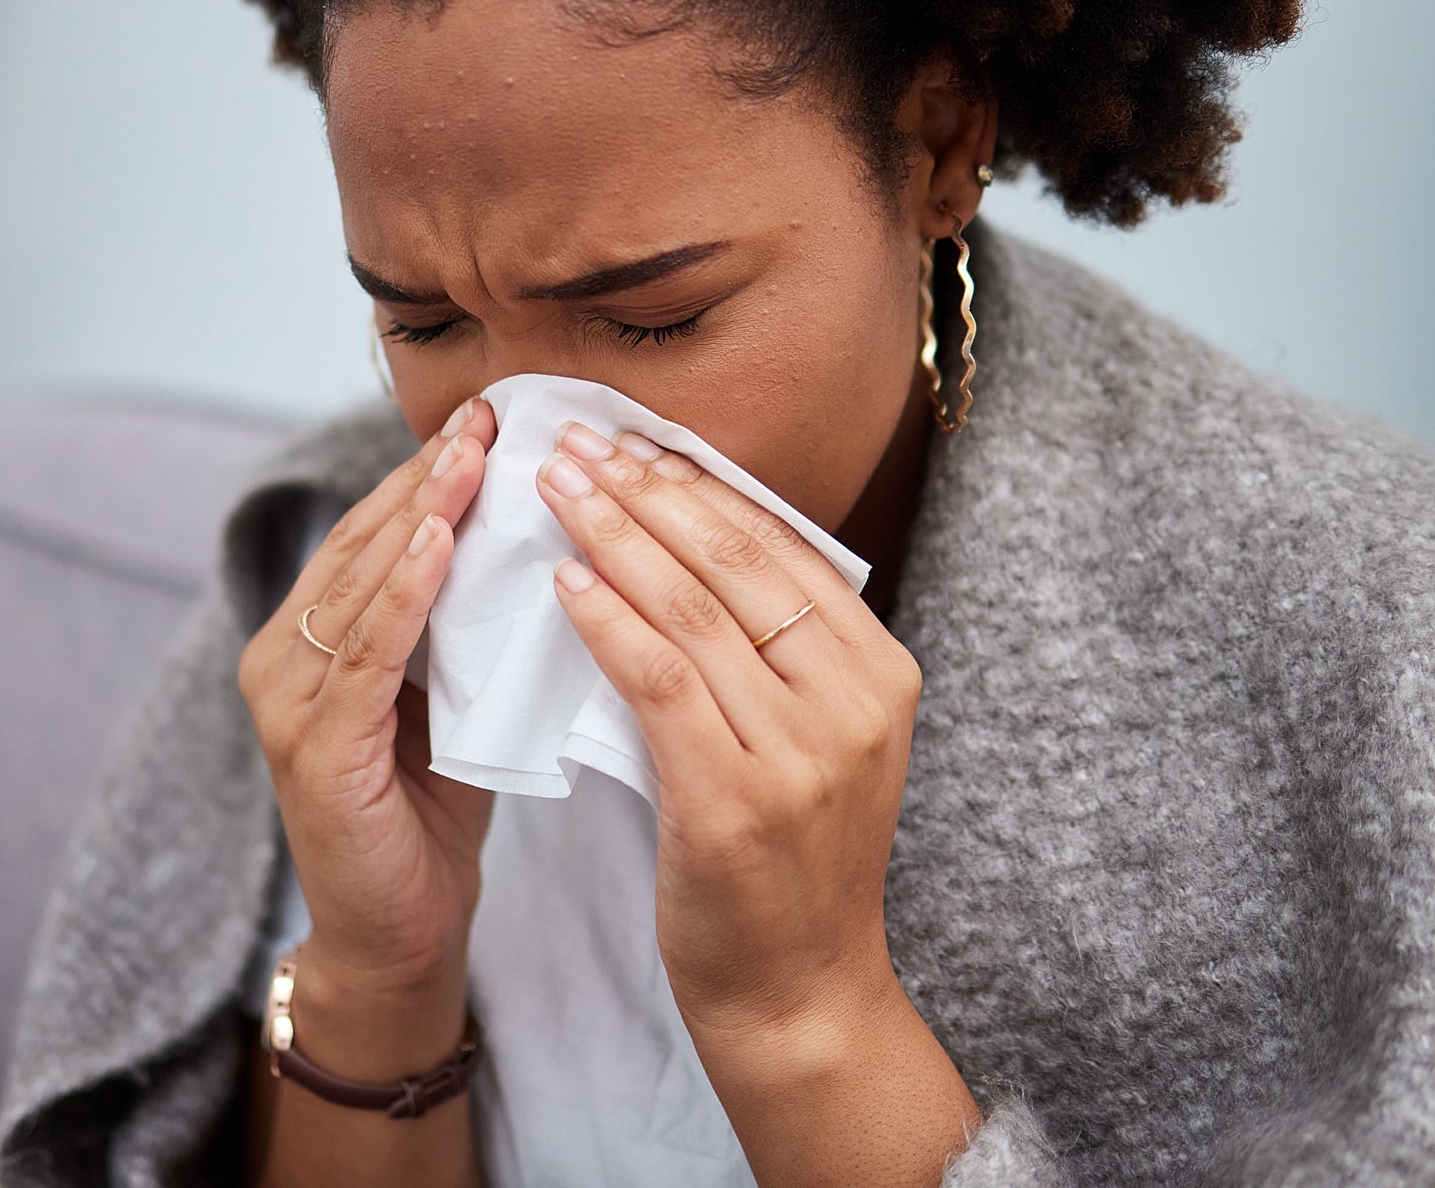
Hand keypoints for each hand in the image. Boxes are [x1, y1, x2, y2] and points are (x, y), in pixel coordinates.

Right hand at [237, 399, 497, 1068]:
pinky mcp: (312, 747)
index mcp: (312, 638)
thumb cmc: (431, 816)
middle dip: (429, 475)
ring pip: (359, 583)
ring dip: (422, 514)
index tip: (493, 417)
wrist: (401, 935)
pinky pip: (362, 654)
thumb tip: (538, 536)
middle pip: (362, 542)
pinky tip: (440, 543)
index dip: (431, 474)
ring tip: (473, 455)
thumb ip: (466, 624)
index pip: (375, 534)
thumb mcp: (453, 697)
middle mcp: (281, 657)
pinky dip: (401, 593)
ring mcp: (287, 700)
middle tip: (491, 413)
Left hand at [538, 422, 976, 1186]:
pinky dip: (607, 619)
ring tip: (553, 487)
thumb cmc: (787, 864)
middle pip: (735, 561)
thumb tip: (687, 538)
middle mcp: (854, 699)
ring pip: (692, 608)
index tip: (633, 440)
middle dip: (645, 489)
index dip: (699, 485)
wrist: (798, 995)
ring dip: (612, 534)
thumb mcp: (811, 740)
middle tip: (575, 440)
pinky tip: (563, 581)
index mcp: (880, 671)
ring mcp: (802, 749)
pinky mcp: (737, 796)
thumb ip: (774, 651)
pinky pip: (659, 678)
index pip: (781, 547)